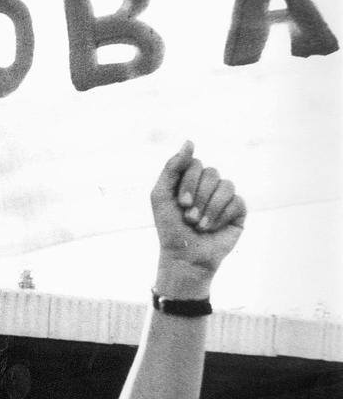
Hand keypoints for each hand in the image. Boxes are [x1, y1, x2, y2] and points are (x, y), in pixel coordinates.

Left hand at [151, 141, 245, 297]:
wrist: (184, 257)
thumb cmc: (169, 227)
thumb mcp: (161, 194)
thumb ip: (172, 167)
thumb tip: (190, 142)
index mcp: (189, 179)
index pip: (195, 163)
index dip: (189, 182)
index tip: (181, 203)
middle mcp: (208, 185)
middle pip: (211, 173)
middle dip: (198, 196)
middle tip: (189, 217)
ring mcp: (224, 197)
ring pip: (227, 185)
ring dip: (210, 208)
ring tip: (199, 225)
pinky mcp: (238, 212)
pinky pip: (238, 202)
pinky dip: (222, 216)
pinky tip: (212, 228)